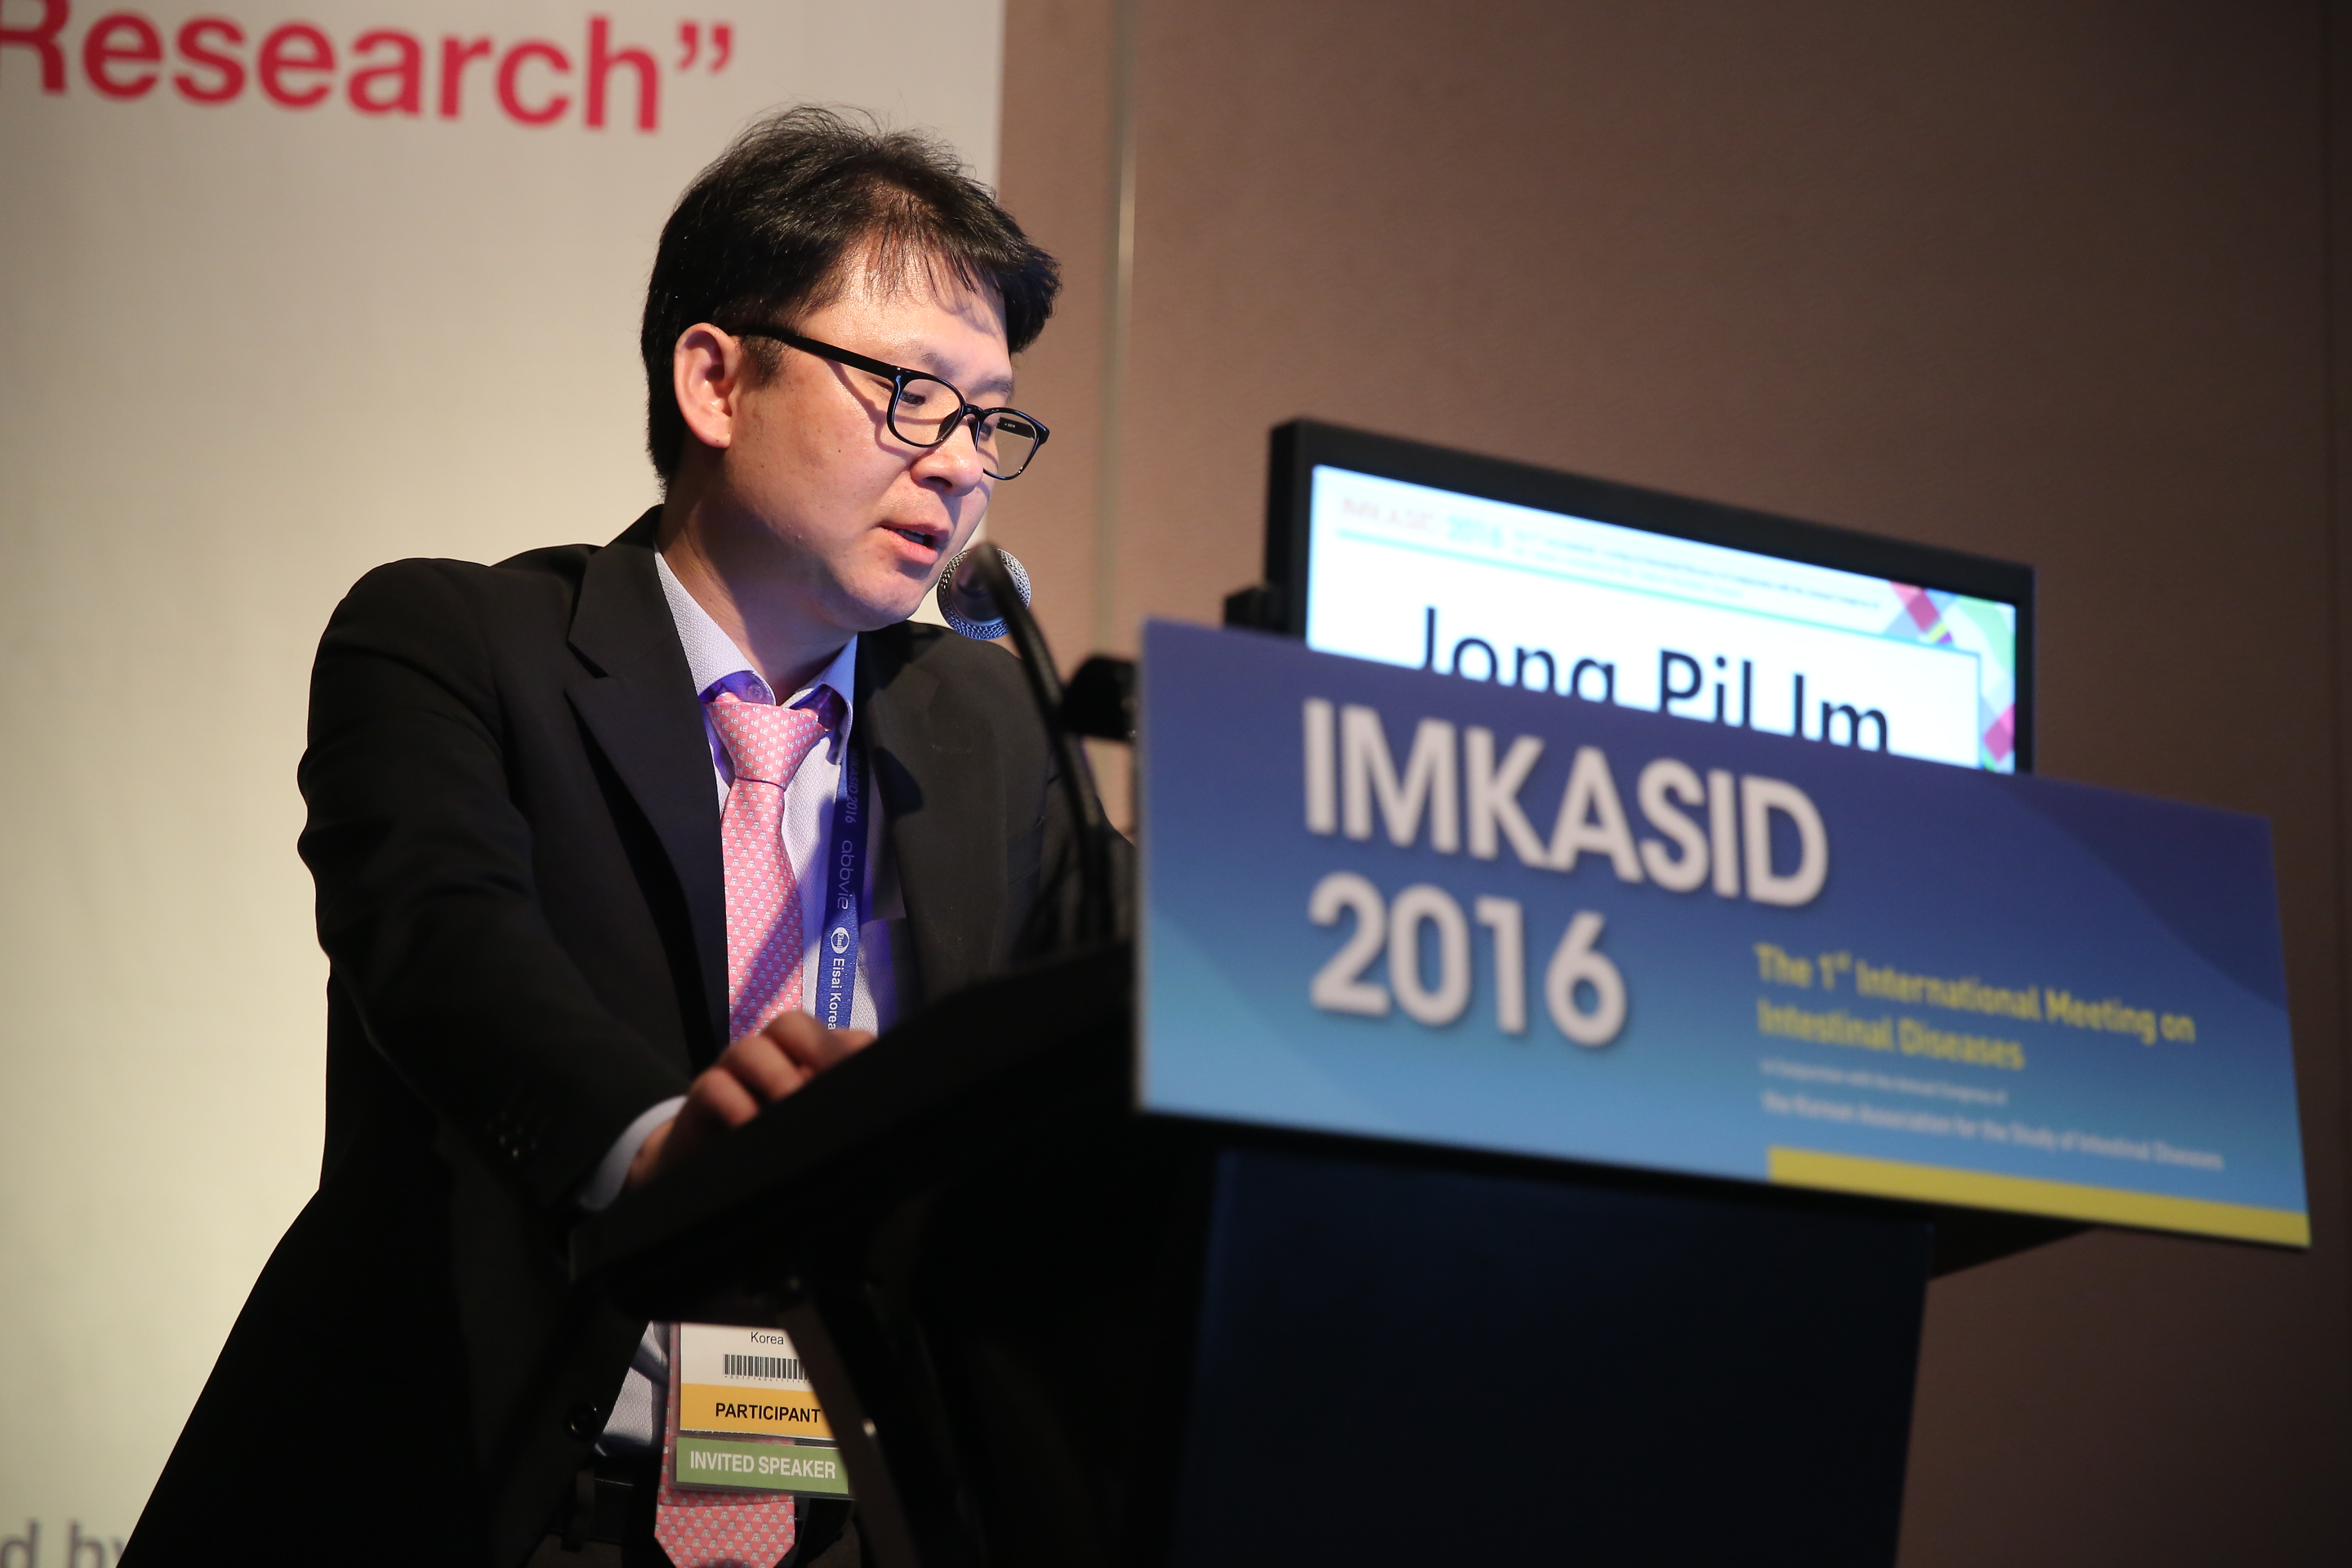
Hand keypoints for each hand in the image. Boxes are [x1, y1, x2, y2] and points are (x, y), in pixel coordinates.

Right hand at [625, 1012, 874, 1188]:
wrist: (709, 1167)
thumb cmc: (774, 1142)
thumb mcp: (813, 1128)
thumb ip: (839, 1114)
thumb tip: (871, 1121)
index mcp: (811, 1058)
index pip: (845, 1040)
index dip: (856, 1054)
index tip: (869, 1090)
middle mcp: (773, 1054)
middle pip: (792, 1026)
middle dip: (818, 1050)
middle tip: (833, 1087)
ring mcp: (735, 1071)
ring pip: (750, 1049)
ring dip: (777, 1077)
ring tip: (792, 1107)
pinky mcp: (702, 1096)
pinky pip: (715, 1087)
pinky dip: (736, 1105)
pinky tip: (752, 1128)